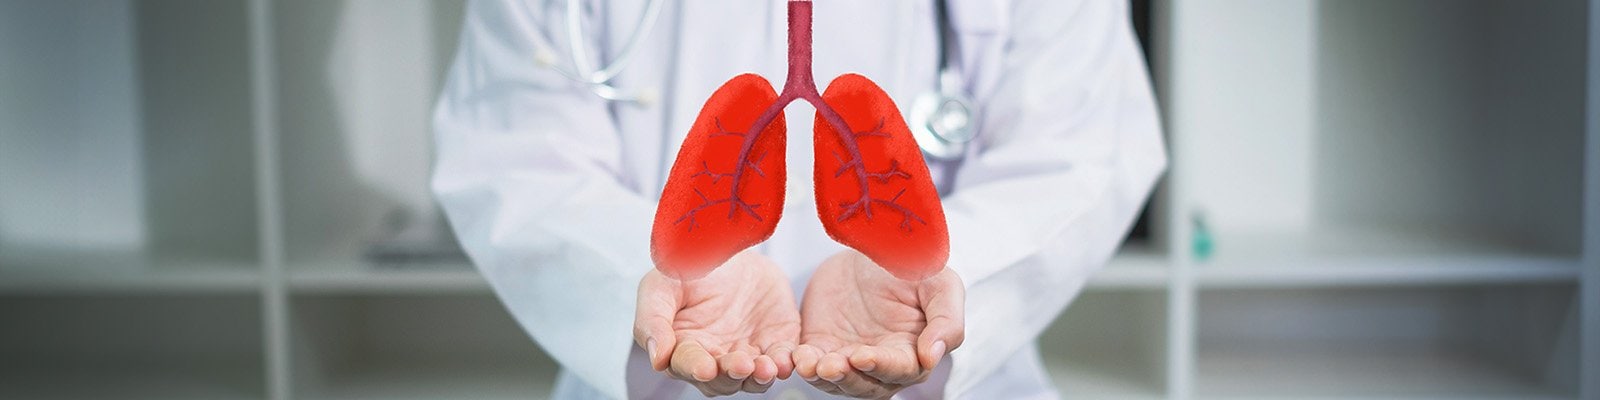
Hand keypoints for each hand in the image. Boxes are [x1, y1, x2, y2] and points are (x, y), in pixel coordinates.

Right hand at [634, 251, 800, 395]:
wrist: (729, 244)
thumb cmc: (688, 268)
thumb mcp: (661, 284)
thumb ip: (653, 319)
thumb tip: (657, 359)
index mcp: (684, 347)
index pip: (687, 365)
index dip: (696, 368)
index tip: (705, 368)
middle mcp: (716, 358)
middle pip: (722, 379)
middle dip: (731, 374)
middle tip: (741, 364)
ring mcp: (748, 353)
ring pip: (753, 378)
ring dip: (759, 377)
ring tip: (766, 367)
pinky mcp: (776, 343)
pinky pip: (782, 361)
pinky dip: (785, 364)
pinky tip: (786, 362)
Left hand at [793, 250, 964, 398]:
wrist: (874, 244)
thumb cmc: (916, 267)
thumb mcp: (940, 284)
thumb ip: (946, 320)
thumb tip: (932, 357)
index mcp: (913, 352)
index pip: (900, 370)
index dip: (882, 366)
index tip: (864, 355)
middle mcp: (881, 363)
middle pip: (866, 384)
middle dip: (848, 377)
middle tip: (831, 365)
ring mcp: (849, 356)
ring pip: (836, 380)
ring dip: (823, 376)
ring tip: (810, 364)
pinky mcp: (822, 345)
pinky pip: (811, 363)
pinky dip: (803, 364)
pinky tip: (798, 356)